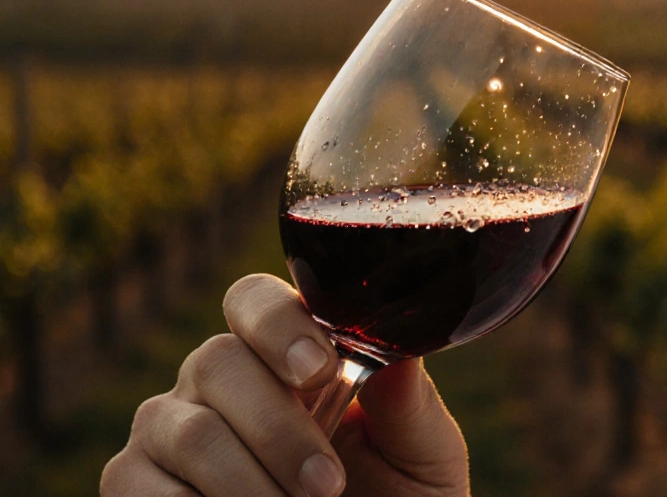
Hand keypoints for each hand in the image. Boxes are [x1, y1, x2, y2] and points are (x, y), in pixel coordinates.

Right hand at [100, 274, 469, 496]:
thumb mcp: (421, 456)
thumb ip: (409, 405)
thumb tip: (400, 353)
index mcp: (284, 351)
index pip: (253, 300)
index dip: (278, 326)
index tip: (320, 371)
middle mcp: (217, 378)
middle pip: (216, 362)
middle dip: (277, 428)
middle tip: (326, 486)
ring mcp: (168, 429)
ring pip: (188, 432)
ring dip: (247, 482)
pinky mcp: (133, 484)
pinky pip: (137, 485)